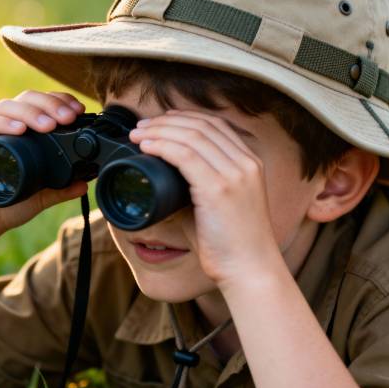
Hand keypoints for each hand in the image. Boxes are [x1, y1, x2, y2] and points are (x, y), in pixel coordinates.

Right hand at [0, 90, 88, 241]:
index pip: (40, 104)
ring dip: (31, 112)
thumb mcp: (39, 197)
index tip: (79, 110)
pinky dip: (3, 124)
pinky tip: (19, 130)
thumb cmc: (2, 206)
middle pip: (26, 99)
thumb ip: (60, 189)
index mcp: (19, 131)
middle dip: (50, 104)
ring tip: (50, 125)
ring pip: (7, 107)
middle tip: (69, 117)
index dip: (60, 101)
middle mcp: (2, 126)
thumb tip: (84, 182)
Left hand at [128, 109, 279, 286]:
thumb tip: (165, 179)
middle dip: (167, 121)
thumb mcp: (220, 206)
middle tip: (142, 126)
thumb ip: (200, 188)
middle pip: (202, 125)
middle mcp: (246, 163)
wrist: (250, 269)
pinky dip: (162, 146)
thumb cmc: (232, 245)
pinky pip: (185, 156)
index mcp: (250, 163)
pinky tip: (146, 147)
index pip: (216, 125)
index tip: (160, 122)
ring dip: (159, 131)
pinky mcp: (219, 189)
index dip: (184, 118)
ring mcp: (235, 174)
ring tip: (138, 135)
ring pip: (191, 136)